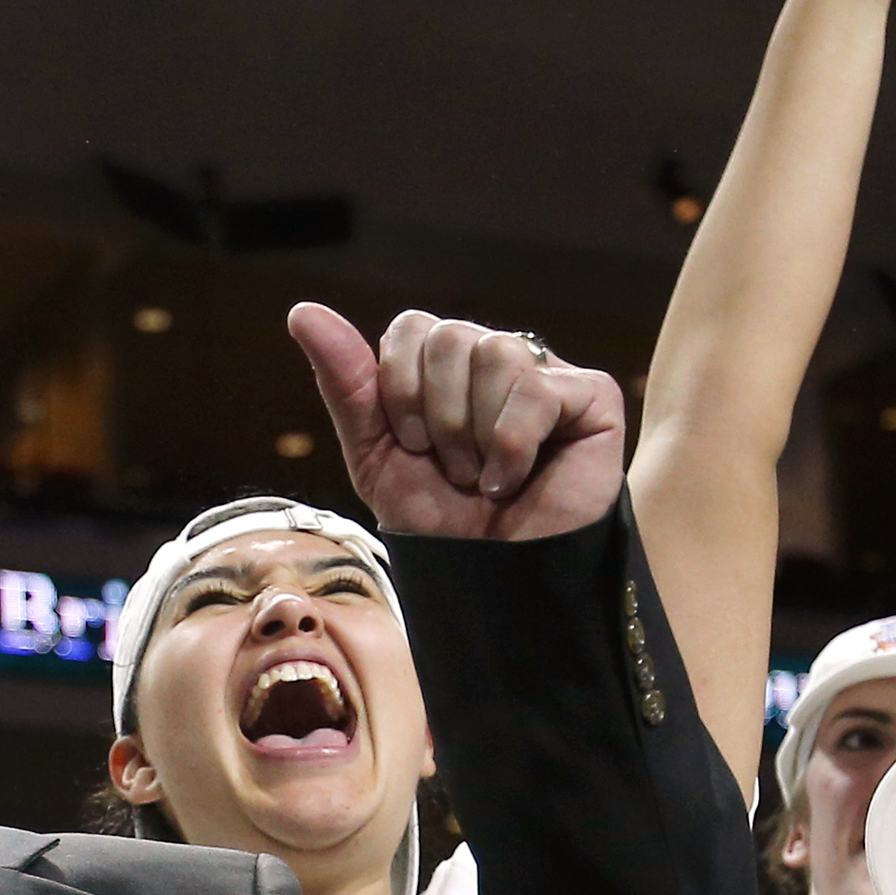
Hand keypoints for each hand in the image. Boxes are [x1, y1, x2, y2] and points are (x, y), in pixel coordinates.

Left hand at [287, 303, 628, 540]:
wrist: (496, 583)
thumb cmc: (442, 523)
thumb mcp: (376, 456)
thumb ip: (345, 384)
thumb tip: (303, 311)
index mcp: (446, 366)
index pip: (412, 327)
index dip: (400, 387)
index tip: (413, 445)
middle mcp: (498, 358)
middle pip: (450, 335)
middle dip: (436, 416)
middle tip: (452, 469)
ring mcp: (548, 374)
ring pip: (496, 354)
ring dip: (475, 435)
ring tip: (483, 477)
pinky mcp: (592, 396)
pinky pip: (538, 388)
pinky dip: (513, 445)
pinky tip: (514, 479)